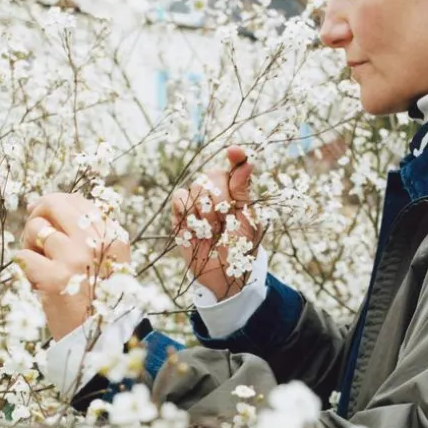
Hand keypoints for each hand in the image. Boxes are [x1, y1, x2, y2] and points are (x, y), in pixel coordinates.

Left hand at [16, 192, 131, 340]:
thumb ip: (87, 233)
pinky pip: (22, 256)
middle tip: (36, 237)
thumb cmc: (100, 298)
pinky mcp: (53, 278)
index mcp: (113, 236)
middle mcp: (96, 243)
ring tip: (42, 266)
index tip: (44, 217)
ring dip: (30, 246)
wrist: (104, 339)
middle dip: (38, 215)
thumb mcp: (108, 261)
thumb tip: (41, 205)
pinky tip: (38, 282)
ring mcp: (74, 259)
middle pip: (54, 204)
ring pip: (35, 229)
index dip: (54, 205)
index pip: (77, 200)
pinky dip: (25, 269)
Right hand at [171, 145, 262, 299]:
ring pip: (196, 186)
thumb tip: (248, 161)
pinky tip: (196, 229)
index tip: (234, 152)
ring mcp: (198, 203)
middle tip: (224, 221)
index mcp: (237, 192)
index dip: (236, 156)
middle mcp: (217, 193)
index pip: (237, 165)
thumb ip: (243, 191)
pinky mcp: (180, 214)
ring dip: (206, 211)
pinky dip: (188, 211)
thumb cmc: (239, 250)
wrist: (222, 276)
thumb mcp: (248, 221)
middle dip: (220, 198)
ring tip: (212, 230)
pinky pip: (179, 198)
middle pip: (213, 175)